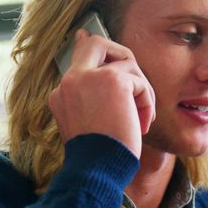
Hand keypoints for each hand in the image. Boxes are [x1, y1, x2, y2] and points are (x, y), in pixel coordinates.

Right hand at [48, 30, 154, 157]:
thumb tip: (97, 75)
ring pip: (127, 65)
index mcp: (61, 93)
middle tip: (134, 81)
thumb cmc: (98, 156)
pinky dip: (146, 103)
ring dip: (141, 92)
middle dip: (121, 55)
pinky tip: (142, 125)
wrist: (97, 171)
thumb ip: (91, 95)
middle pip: (97, 43)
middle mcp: (70, 81)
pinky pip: (140, 82)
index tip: (86, 36)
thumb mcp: (88, 123)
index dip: (88, 47)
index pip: (78, 57)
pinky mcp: (112, 80)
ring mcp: (89, 77)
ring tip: (140, 120)